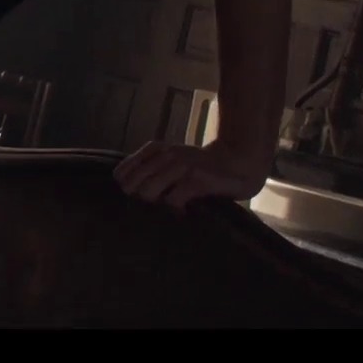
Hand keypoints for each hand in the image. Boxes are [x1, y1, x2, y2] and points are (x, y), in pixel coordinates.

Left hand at [114, 141, 269, 211]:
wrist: (240, 160)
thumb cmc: (201, 166)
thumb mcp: (172, 160)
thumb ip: (151, 170)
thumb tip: (127, 190)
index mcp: (155, 150)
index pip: (122, 173)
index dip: (127, 189)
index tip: (137, 200)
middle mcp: (165, 155)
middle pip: (131, 186)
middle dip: (138, 201)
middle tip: (153, 209)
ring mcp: (181, 166)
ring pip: (148, 192)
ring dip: (156, 206)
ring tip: (168, 210)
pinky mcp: (197, 180)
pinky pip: (173, 200)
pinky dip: (176, 211)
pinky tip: (185, 212)